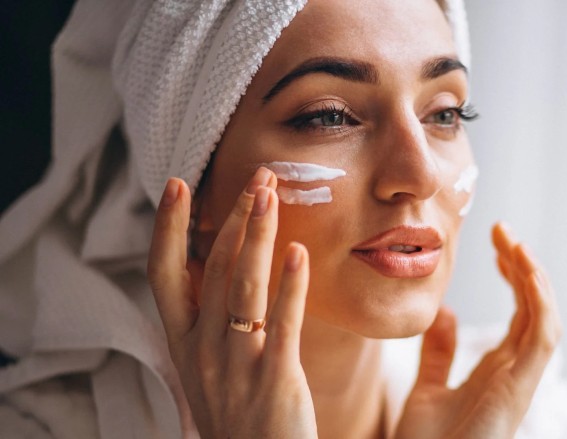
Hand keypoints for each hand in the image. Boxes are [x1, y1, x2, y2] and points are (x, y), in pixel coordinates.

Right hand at [147, 168, 317, 438]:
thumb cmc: (239, 414)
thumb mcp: (209, 367)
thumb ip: (211, 320)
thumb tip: (224, 263)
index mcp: (183, 343)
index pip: (163, 275)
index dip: (167, 227)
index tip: (176, 184)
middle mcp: (202, 349)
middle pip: (213, 269)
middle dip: (233, 217)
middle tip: (258, 176)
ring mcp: (236, 365)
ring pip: (242, 287)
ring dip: (255, 235)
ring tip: (269, 193)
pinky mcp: (274, 380)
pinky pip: (282, 324)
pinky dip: (289, 286)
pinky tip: (299, 253)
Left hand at [394, 223, 561, 438]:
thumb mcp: (426, 389)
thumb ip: (437, 354)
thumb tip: (443, 313)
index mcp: (497, 369)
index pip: (518, 313)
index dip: (513, 276)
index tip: (496, 243)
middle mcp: (515, 371)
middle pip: (532, 308)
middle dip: (522, 267)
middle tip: (503, 230)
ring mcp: (521, 379)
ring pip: (543, 316)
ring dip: (533, 276)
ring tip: (513, 242)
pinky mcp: (519, 388)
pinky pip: (544, 337)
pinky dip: (540, 302)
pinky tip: (525, 270)